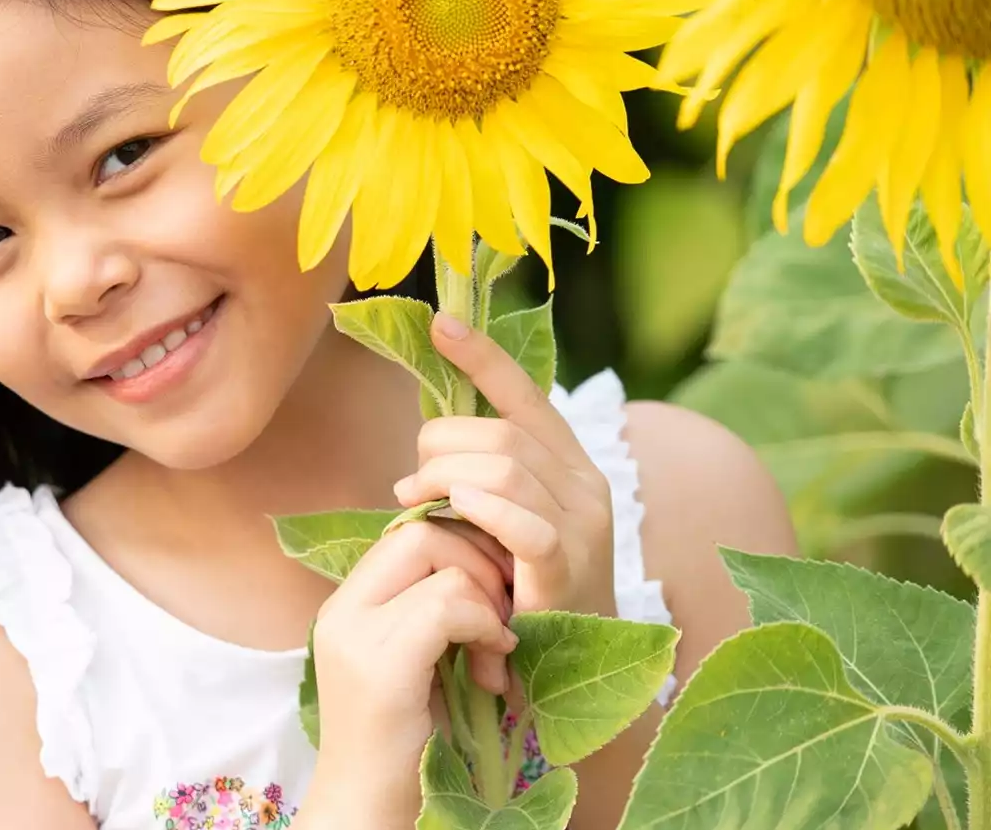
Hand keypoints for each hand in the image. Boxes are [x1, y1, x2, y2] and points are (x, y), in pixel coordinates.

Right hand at [306, 519, 519, 826]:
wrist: (368, 811)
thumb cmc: (402, 748)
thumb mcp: (414, 664)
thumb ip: (426, 614)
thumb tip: (479, 564)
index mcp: (347, 606)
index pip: (406, 532)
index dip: (460, 549)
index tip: (492, 594)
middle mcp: (342, 611)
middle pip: (423, 534)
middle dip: (480, 565)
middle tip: (503, 617)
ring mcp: (356, 635)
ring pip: (443, 566)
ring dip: (488, 607)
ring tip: (495, 655)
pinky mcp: (381, 664)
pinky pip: (449, 606)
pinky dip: (486, 628)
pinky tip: (495, 667)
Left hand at [393, 313, 617, 619]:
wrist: (566, 673)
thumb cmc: (519, 594)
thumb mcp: (500, 525)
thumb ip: (479, 480)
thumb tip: (427, 448)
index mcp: (570, 466)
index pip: (527, 394)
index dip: (483, 358)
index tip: (440, 324)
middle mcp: (586, 486)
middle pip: (501, 431)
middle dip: (440, 443)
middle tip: (410, 481)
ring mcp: (584, 527)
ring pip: (505, 465)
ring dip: (444, 476)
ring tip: (415, 501)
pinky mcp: (569, 570)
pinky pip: (524, 522)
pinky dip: (482, 510)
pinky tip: (454, 511)